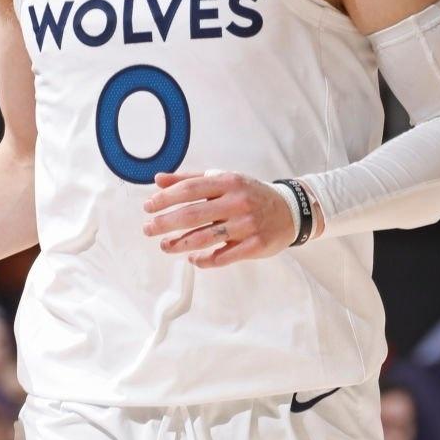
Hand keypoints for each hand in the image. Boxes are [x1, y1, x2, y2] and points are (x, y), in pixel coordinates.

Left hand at [142, 171, 323, 267]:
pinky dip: (205, 260)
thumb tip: (158, 180)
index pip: (190, 188)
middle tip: (148, 229)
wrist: (291, 210)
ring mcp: (247, 225)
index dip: (166, 198)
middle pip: (193, 214)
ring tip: (164, 246)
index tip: (148, 207)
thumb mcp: (224, 180)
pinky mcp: (254, 245)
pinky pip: (223, 257)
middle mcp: (237, 202)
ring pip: (205, 238)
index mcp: (228, 182)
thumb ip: (191, 179)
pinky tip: (193, 259)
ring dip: (180, 244)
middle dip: (165, 223)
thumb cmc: (250, 195)